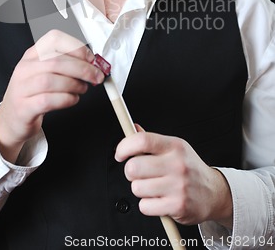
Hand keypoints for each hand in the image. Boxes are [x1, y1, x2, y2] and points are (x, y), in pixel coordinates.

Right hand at [0, 29, 103, 162]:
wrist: (11, 119)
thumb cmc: (32, 94)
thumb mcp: (45, 73)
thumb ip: (65, 65)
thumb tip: (92, 63)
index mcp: (32, 55)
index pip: (53, 39)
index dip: (75, 46)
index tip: (90, 58)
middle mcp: (25, 68)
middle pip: (56, 61)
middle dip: (82, 68)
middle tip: (96, 76)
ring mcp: (22, 88)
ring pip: (51, 80)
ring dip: (74, 84)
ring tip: (82, 88)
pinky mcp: (24, 107)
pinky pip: (48, 100)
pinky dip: (66, 99)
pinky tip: (73, 99)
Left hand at [115, 130, 232, 227]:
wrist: (213, 192)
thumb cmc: (189, 169)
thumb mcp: (174, 148)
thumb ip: (151, 140)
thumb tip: (132, 127)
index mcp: (174, 146)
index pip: (142, 141)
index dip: (124, 146)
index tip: (120, 153)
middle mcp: (177, 164)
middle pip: (134, 166)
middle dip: (130, 171)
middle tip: (138, 173)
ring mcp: (178, 186)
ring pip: (136, 188)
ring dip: (139, 189)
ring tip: (152, 187)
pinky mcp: (177, 206)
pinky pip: (144, 206)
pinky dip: (147, 205)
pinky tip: (158, 199)